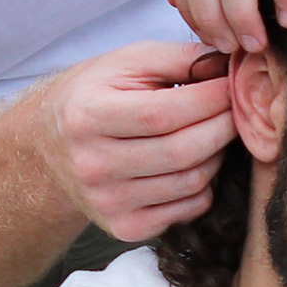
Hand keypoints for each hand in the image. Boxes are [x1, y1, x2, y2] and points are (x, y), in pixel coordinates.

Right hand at [28, 41, 238, 239]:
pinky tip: (196, 161)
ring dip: (217, 154)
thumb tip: (231, 67)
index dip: (211, 99)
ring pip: (192, 182)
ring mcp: (107, 202)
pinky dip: (205, 184)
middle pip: (183, 151)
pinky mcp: (125, 227)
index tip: (232, 84)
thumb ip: (180, 59)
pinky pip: (189, 209)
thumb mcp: (128, 62)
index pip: (164, 113)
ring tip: (213, 131)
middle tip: (235, 109)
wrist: (51, 145)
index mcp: (88, 116)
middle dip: (224, 126)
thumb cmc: (97, 94)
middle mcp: (93, 164)